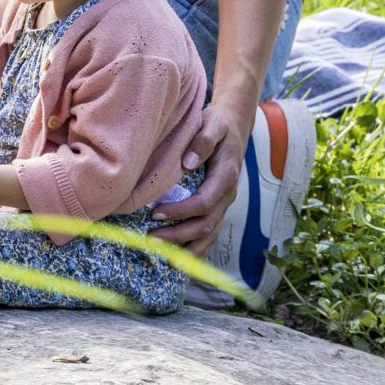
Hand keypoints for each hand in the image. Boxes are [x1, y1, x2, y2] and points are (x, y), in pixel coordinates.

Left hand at [149, 99, 250, 252]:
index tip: (155, 212)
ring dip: (186, 248)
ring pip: (209, 235)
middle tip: (150, 238)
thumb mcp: (212, 124)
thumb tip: (188, 163)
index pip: (204, 202)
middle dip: (178, 235)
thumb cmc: (217, 125)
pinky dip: (196, 250)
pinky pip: (209, 234)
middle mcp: (227, 195)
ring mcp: (224, 204)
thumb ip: (202, 141)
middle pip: (205, 225)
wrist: (233, 127)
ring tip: (162, 256)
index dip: (180, 211)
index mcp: (226, 176)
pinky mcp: (218, 208)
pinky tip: (178, 260)